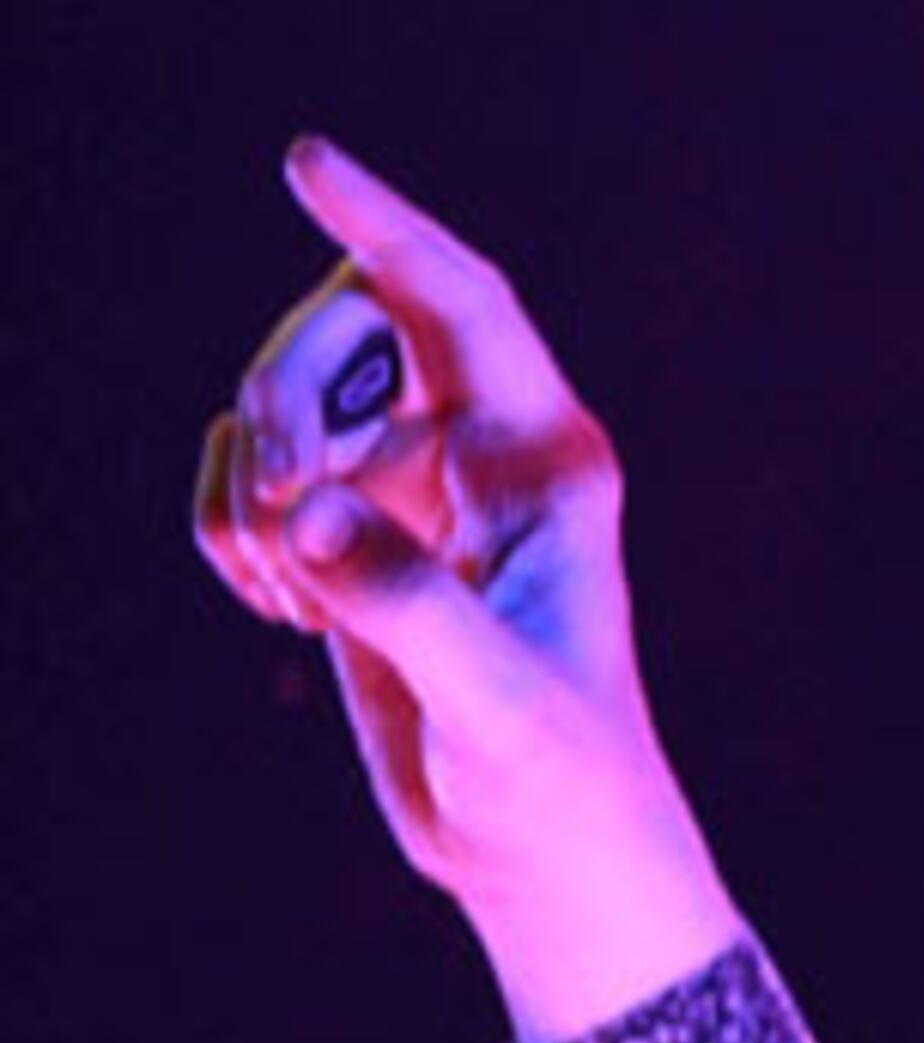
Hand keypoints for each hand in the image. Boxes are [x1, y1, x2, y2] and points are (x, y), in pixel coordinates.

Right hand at [195, 137, 744, 1042]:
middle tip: (283, 516)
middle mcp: (480, 457)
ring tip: (288, 592)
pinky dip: (225, 530)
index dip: (386, 227)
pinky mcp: (350, 542)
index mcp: (547, 461)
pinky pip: (239, 480)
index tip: (309, 163)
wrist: (540, 858)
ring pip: (273, 409)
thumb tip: (309, 515)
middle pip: (337, 338)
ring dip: (247, 485)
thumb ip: (408, 604)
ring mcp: (408, 495)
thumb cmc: (559, 782)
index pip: (462, 301)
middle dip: (283, 403)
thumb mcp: (495, 701)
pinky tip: (278, 610)